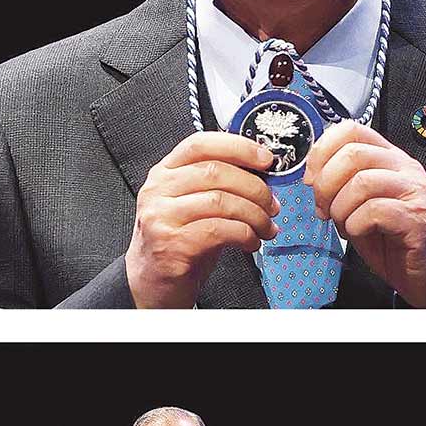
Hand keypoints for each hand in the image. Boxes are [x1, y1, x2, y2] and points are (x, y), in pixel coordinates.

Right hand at [124, 131, 279, 306]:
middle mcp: (158, 190)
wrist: (153, 281)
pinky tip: (251, 242)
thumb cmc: (179, 241)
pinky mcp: (171, 243)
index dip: (238, 147)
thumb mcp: (193, 204)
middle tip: (272, 204)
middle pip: (216, 172)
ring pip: (221, 201)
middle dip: (255, 188)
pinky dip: (244, 235)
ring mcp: (161, 216)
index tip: (266, 159)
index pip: (201, 144)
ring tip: (266, 227)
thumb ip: (218, 184)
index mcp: (164, 172)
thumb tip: (263, 175)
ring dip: (254, 215)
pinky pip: (219, 230)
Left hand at [303, 123, 425, 306]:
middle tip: (324, 209)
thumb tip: (312, 175)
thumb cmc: (391, 238)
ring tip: (345, 225)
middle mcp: (404, 168)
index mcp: (388, 158)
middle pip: (352, 154)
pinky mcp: (417, 217)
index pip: (350, 130)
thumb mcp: (358, 204)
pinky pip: (374, 211)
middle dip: (325, 185)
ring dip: (340, 209)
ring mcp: (414, 190)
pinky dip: (355, 225)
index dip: (321, 152)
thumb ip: (340, 183)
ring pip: (361, 182)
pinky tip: (359, 233)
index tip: (311, 180)